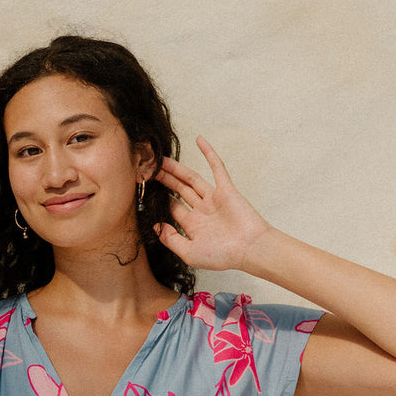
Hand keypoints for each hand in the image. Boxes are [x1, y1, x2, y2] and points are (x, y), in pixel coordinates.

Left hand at [154, 136, 271, 271]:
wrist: (250, 249)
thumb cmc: (222, 256)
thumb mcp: (189, 253)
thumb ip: (171, 240)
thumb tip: (156, 226)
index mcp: (194, 226)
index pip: (173, 209)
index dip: (159, 200)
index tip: (145, 191)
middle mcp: (203, 211)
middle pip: (179, 191)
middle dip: (164, 180)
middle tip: (149, 169)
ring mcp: (214, 199)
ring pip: (191, 179)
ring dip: (177, 169)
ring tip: (161, 159)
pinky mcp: (226, 189)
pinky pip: (216, 167)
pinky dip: (208, 153)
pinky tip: (199, 140)